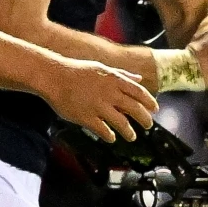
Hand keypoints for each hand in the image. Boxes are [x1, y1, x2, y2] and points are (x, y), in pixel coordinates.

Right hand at [41, 58, 156, 141]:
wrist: (52, 76)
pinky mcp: (86, 117)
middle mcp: (109, 93)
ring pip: (121, 123)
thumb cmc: (76, 71)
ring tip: (132, 137)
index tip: (155, 109)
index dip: (149, 102)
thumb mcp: (101, 68)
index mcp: (114, 80)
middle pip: (134, 109)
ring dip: (129, 132)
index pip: (139, 92)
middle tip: (148, 126)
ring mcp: (98, 106)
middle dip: (144, 119)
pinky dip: (109, 136)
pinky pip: (103, 130)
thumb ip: (122, 75)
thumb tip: (138, 79)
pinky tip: (111, 138)